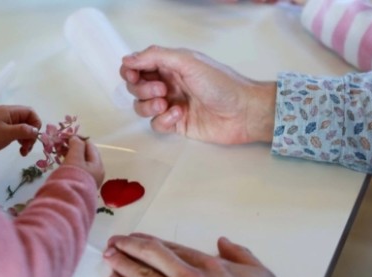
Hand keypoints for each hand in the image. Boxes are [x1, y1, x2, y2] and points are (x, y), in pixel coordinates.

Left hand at [0, 105, 41, 154]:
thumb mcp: (8, 133)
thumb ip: (23, 131)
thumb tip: (35, 131)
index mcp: (10, 111)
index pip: (31, 113)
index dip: (36, 124)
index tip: (34, 136)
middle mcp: (9, 115)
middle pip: (28, 122)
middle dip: (30, 135)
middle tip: (27, 148)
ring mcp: (6, 123)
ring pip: (23, 129)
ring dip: (26, 140)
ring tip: (23, 152)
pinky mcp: (3, 131)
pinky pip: (16, 134)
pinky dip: (20, 142)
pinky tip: (20, 151)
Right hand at [62, 137, 104, 186]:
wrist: (68, 201)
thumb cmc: (73, 177)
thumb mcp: (75, 158)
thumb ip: (76, 146)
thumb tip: (76, 138)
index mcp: (98, 165)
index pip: (90, 146)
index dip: (79, 139)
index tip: (66, 137)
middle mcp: (96, 173)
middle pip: (87, 155)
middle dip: (75, 148)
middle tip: (62, 144)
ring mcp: (89, 180)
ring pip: (82, 163)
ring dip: (72, 156)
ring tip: (60, 152)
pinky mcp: (81, 185)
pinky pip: (78, 170)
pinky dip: (71, 164)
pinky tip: (63, 163)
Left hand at [103, 234, 319, 276]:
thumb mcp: (260, 274)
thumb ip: (240, 254)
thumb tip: (226, 242)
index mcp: (209, 265)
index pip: (171, 249)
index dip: (150, 243)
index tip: (137, 239)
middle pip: (151, 255)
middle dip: (129, 246)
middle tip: (115, 243)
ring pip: (141, 275)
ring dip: (121, 264)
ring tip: (109, 257)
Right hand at [120, 46, 275, 143]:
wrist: (243, 112)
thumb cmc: (221, 83)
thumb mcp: (188, 62)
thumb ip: (156, 57)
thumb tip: (127, 59)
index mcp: (170, 65)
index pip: (138, 66)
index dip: (130, 70)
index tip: (133, 75)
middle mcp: (168, 84)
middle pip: (136, 87)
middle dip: (142, 89)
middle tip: (161, 90)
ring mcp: (170, 105)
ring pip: (142, 107)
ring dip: (149, 106)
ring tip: (166, 104)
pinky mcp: (175, 124)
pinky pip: (155, 124)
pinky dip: (163, 120)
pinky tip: (179, 115)